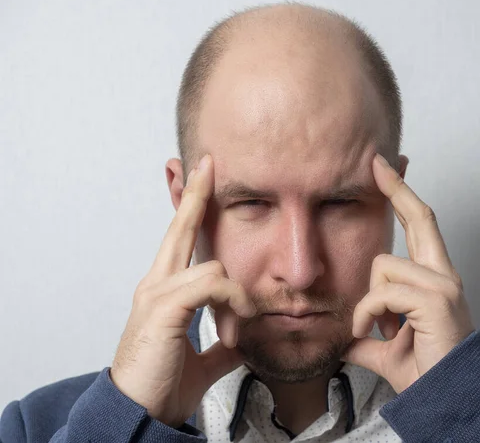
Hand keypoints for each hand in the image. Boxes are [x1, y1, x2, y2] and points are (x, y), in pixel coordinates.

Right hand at [110, 154, 255, 426]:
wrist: (138, 413)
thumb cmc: (162, 383)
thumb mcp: (204, 359)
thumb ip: (222, 342)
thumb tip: (243, 338)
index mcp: (165, 291)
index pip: (179, 240)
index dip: (189, 208)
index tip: (198, 179)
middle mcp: (156, 284)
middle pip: (179, 229)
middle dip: (195, 194)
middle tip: (207, 164)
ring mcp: (157, 294)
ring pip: (213, 266)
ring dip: (239, 296)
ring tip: (244, 325)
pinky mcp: (163, 308)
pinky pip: (211, 286)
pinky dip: (232, 303)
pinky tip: (234, 330)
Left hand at [342, 154, 474, 393]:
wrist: (447, 399)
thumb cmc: (424, 369)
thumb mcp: (385, 344)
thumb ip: (367, 333)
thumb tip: (344, 337)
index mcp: (433, 278)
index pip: (421, 226)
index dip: (404, 195)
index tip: (387, 168)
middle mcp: (443, 274)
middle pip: (420, 217)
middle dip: (397, 187)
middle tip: (377, 161)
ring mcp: (443, 285)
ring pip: (383, 267)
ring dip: (369, 302)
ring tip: (376, 329)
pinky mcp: (436, 300)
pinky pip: (383, 293)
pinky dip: (368, 315)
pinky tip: (375, 333)